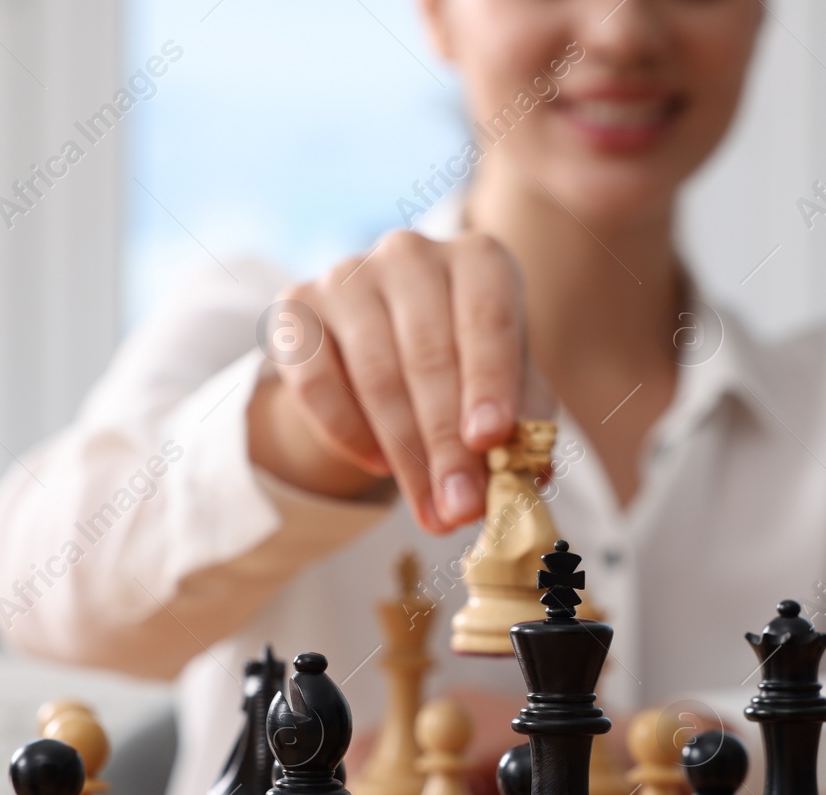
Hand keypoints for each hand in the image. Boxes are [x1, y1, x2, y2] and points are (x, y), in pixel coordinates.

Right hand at [247, 230, 524, 534]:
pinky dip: (347, 431)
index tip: (489, 440)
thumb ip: (524, 424)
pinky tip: (377, 464)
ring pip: (375, 374)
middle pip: (429, 357)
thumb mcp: (508, 387)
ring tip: (431, 510)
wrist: (388, 348)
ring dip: (405, 453)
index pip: (487, 320)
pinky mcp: (296, 306)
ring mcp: (349, 275)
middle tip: (461, 507)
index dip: (489, 383)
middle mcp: (412, 254)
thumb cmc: (466, 365)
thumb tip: (528, 477)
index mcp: (479, 259)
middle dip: (447, 443)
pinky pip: (315, 380)